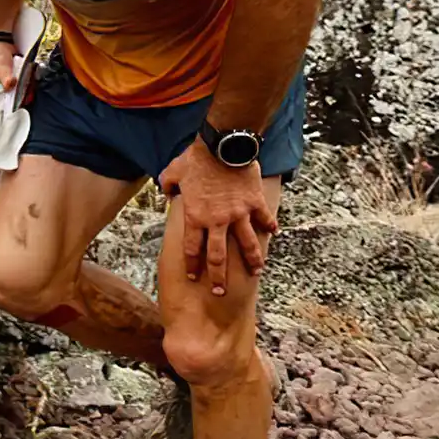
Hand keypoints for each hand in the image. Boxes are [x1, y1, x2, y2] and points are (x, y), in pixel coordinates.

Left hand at [159, 140, 276, 283]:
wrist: (223, 146)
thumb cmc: (196, 158)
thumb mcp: (173, 171)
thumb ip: (167, 185)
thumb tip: (165, 192)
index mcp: (195, 216)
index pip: (191, 249)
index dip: (193, 265)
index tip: (195, 277)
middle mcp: (217, 221)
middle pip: (217, 256)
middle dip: (218, 277)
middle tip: (220, 292)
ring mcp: (238, 214)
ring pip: (246, 244)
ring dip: (252, 260)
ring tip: (257, 272)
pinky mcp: (255, 203)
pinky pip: (264, 219)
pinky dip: (269, 227)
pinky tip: (273, 235)